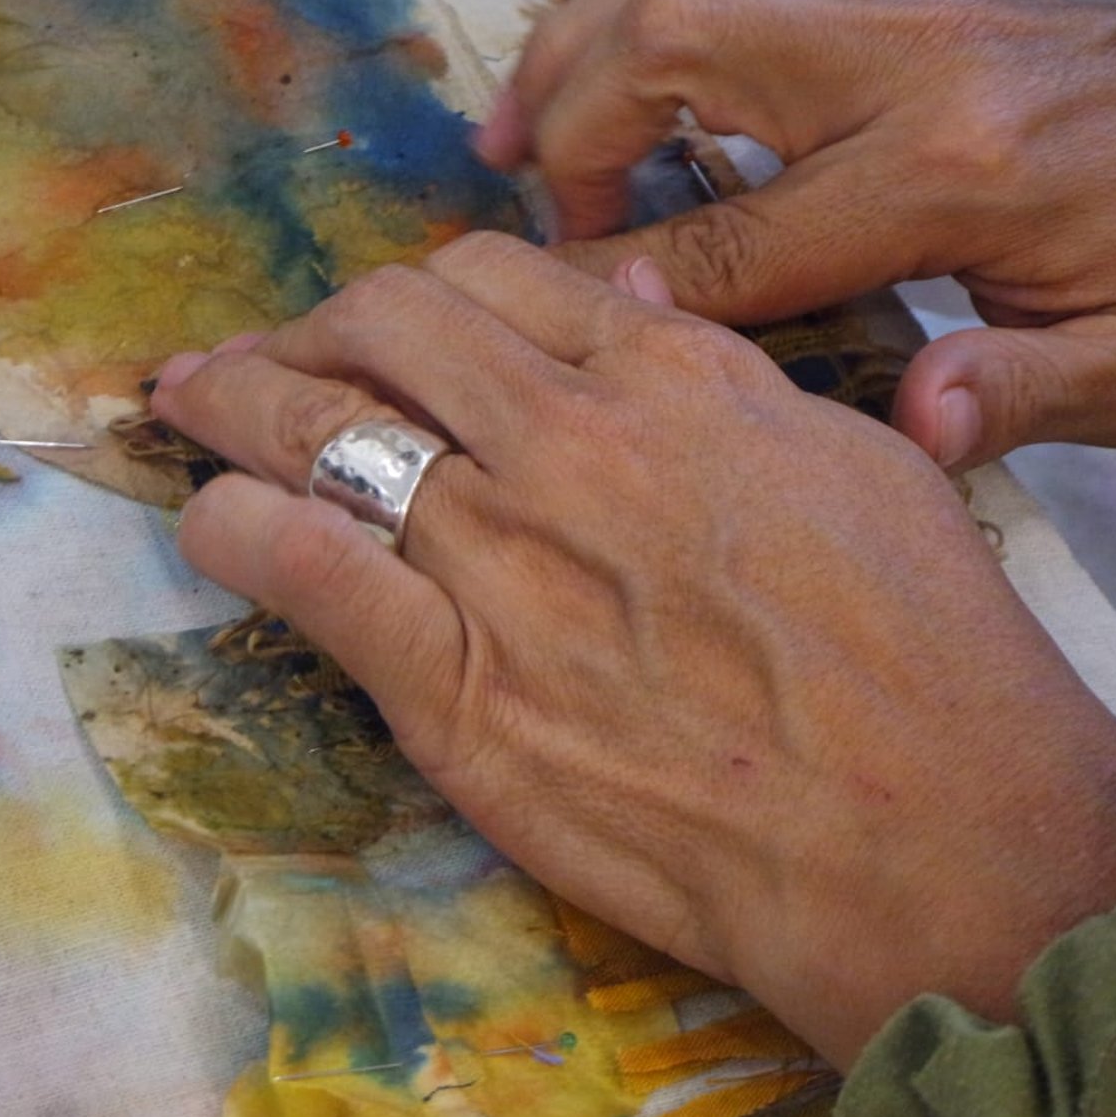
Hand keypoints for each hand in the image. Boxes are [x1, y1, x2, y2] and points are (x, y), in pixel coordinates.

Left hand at [150, 234, 1115, 1069]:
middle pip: (381, 327)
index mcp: (670, 379)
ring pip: (314, 427)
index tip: (378, 328)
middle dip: (300, 327)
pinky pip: (301, 566)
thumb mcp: (850, 465)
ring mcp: (500, 558)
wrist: (925, 838)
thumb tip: (623, 301)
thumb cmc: (921, 661)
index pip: (491, 278)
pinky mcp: (449, 683)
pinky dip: (233, 528)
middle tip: (257, 358)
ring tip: (190, 404)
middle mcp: (569, 443)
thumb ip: (718, 379)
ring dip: (230, 403)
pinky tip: (213, 523)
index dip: (412, 294)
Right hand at [476, 0, 1115, 471]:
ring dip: (586, 46)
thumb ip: (1027, 389)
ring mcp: (910, 7)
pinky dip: (655, 15)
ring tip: (516, 126)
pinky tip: (617, 69)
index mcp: (957, 174)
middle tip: (527, 203)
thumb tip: (919, 422)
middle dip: (573, 124)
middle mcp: (914, 67)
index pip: (737, 241)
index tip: (548, 320)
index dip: (620, 280)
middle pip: (678, 44)